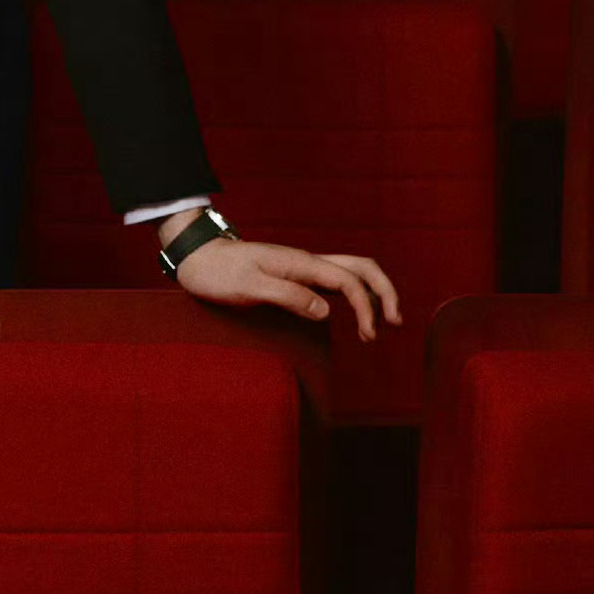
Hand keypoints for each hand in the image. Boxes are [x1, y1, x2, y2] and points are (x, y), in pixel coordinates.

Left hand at [166, 224, 401, 341]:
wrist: (197, 258)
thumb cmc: (218, 273)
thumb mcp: (249, 287)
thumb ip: (288, 296)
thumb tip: (325, 310)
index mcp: (301, 263)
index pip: (348, 281)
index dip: (366, 307)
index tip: (368, 335)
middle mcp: (307, 262)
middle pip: (361, 267)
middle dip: (384, 291)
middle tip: (396, 322)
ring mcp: (302, 268)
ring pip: (350, 272)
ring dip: (371, 294)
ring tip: (380, 325)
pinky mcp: (295, 276)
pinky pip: (333, 282)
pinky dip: (353, 296)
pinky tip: (353, 315)